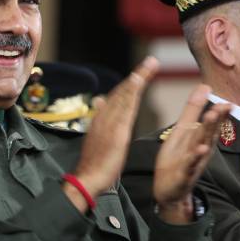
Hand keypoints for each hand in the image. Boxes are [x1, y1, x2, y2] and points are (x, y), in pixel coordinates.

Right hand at [66, 57, 159, 211]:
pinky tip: (139, 81)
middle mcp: (105, 117)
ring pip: (125, 95)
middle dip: (137, 75)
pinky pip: (126, 107)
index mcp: (102, 120)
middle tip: (151, 61)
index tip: (141, 73)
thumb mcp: (98, 139)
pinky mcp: (116, 131)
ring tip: (151, 65)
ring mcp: (110, 123)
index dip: (130, 84)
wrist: (87, 178)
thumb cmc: (95, 164)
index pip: (117, 97)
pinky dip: (132, 92)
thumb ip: (101, 122)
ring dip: (138, 78)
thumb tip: (99, 101)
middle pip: (122, 92)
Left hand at [152, 84, 230, 223]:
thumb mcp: (183, 130)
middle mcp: (201, 150)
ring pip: (201, 146)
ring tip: (210, 120)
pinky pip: (189, 165)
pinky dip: (194, 158)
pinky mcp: (183, 175)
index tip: (228, 103)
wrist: (170, 189)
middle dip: (215, 120)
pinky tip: (199, 150)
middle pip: (208, 133)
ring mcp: (193, 163)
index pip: (212, 124)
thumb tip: (204, 86)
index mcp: (200, 138)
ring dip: (206, 134)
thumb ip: (193, 110)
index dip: (220, 114)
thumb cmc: (178, 158)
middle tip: (222, 107)